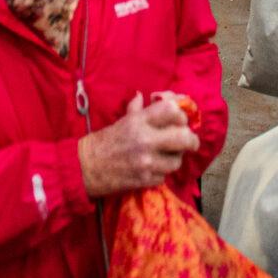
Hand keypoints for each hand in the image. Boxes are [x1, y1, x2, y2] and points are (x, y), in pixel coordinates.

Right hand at [77, 93, 199, 197]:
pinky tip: (153, 170)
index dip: (181, 116)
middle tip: (191, 142)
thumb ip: (138, 109)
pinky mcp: (144, 180)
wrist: (85, 167)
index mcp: (139, 121)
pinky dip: (161, 174)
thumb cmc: (104, 141)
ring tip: (167, 158)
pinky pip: (164, 177)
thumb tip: (146, 96)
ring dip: (175, 159)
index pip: (172, 111)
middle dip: (192, 140)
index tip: (181, 121)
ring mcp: (146, 162)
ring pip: (177, 161)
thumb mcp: (122, 120)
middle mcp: (145, 139)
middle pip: (183, 137)